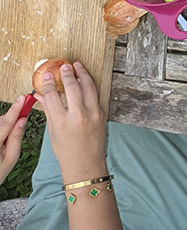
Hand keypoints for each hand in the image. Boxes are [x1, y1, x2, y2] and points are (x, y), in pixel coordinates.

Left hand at [0, 94, 29, 182]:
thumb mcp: (12, 157)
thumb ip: (17, 137)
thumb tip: (22, 120)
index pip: (7, 122)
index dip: (16, 109)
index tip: (23, 98)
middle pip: (2, 121)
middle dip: (13, 116)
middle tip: (24, 112)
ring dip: (7, 124)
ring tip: (8, 140)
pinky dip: (2, 129)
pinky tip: (3, 139)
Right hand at [38, 61, 107, 183]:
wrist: (86, 163)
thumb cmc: (66, 150)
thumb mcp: (53, 131)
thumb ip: (49, 110)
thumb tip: (40, 95)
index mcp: (63, 122)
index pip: (53, 96)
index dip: (48, 84)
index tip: (46, 75)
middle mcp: (79, 116)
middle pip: (73, 88)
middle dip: (67, 74)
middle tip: (64, 66)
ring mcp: (94, 114)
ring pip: (89, 87)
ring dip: (83, 74)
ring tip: (77, 66)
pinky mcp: (102, 114)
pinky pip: (96, 95)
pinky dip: (90, 86)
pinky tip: (86, 79)